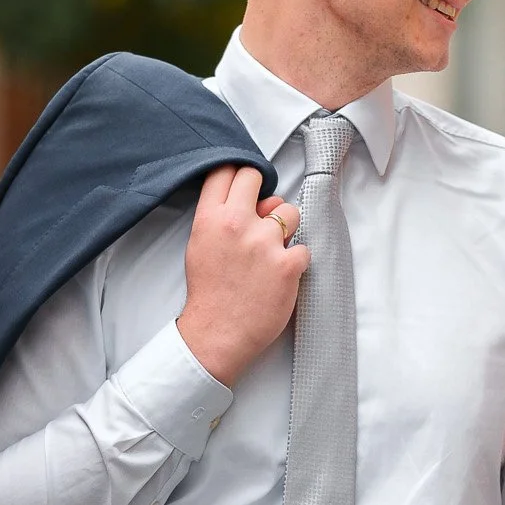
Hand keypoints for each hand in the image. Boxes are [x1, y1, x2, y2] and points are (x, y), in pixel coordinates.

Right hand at [177, 165, 307, 386]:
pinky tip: (280, 277)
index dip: (239, 175)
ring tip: (272, 253)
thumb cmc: (210, 292)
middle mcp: (236, 223)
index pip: (226, 171)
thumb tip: (262, 202)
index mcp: (210, 218)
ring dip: (286, 229)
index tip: (246, 186)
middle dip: (263, 194)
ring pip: (290, 211)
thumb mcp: (201, 246)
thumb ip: (225, 218)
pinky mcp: (286, 264)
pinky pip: (303, 248)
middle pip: (256, 178)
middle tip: (263, 216)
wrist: (218, 333)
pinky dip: (296, 262)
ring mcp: (264, 243)